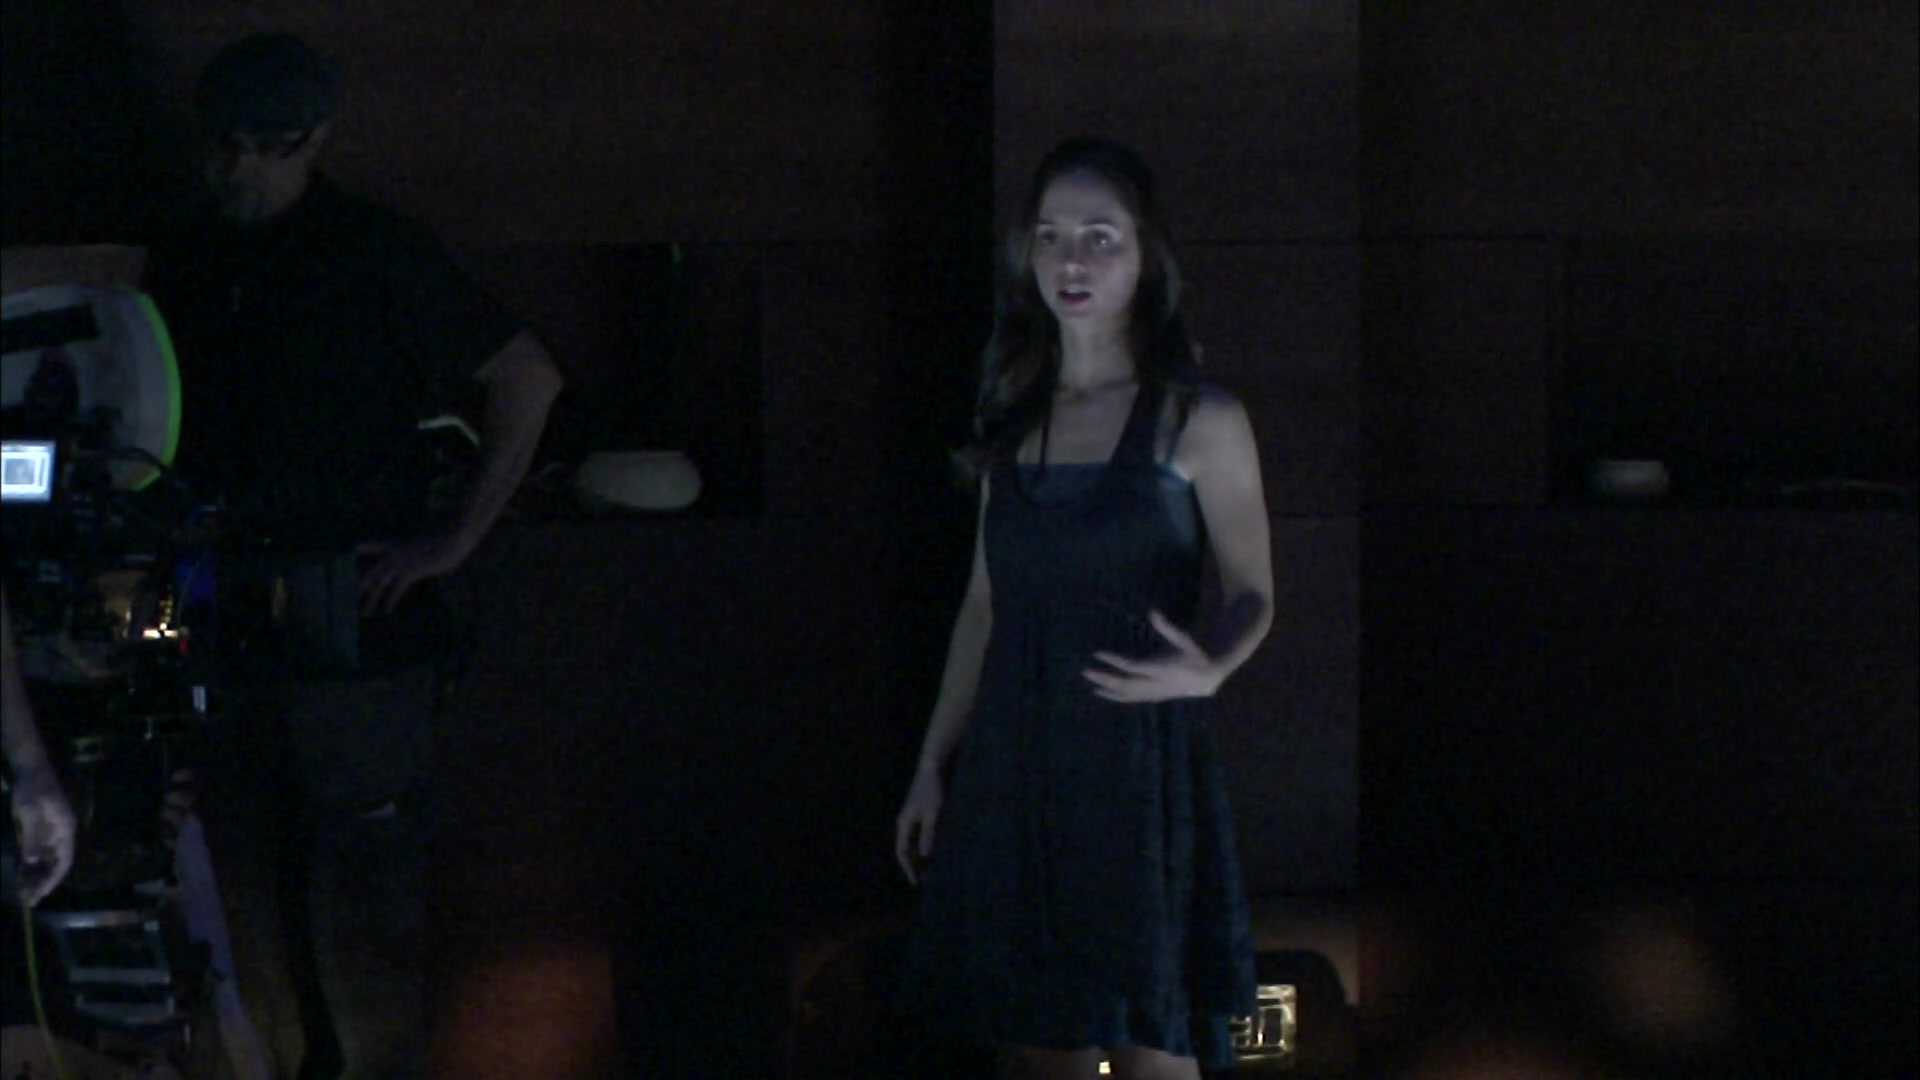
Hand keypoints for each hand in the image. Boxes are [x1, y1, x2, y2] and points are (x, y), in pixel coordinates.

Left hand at [11, 766, 76, 906]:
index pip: (63, 861)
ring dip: (34, 878)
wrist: (29, 769)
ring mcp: (48, 835)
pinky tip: (20, 879)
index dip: (53, 879)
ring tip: (23, 895)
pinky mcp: (36, 833)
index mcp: (65, 831)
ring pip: (43, 863)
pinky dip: (27, 868)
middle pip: (54, 865)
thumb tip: (34, 861)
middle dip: (42, 884)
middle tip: (28, 901)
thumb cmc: (33, 789)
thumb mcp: (31, 812)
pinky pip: (34, 855)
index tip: (41, 895)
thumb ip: (33, 837)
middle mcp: (59, 836)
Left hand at [357, 532, 471, 615]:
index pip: (366, 547)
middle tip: (346, 601)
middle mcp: (392, 553)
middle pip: (368, 573)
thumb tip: (414, 563)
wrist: (452, 538)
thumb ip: (413, 555)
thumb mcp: (422, 547)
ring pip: (378, 584)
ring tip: (364, 614)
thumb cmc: (442, 542)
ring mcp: (400, 562)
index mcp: (392, 544)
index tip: (342, 564)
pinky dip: (391, 601)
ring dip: (370, 600)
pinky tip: (386, 611)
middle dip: (356, 588)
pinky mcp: (410, 571)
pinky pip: (396, 589)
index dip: (353, 555)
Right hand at [894, 771, 942, 884]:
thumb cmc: (934, 789)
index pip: (902, 852)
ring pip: (912, 843)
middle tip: (922, 881)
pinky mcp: (921, 813)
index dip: (908, 868)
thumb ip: (929, 834)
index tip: (916, 882)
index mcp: (905, 823)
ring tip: (928, 872)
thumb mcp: (934, 813)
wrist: (934, 767)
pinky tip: (933, 853)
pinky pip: (919, 835)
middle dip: (913, 866)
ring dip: (919, 857)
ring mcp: (913, 817)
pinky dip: (924, 846)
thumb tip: (925, 856)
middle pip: (906, 849)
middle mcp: (906, 822)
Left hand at [1083, 610, 1222, 703]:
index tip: (1098, 653)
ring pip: (1126, 695)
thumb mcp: (1183, 639)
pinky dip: (1115, 697)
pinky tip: (1102, 693)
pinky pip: (1131, 699)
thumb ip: (1166, 627)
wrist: (1206, 680)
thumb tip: (1152, 611)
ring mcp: (1153, 692)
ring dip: (1107, 689)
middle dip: (1104, 678)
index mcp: (1160, 668)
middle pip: (1124, 684)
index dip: (1114, 661)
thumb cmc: (1193, 655)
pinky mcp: (1152, 697)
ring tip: (1091, 684)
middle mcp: (1154, 683)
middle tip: (1085, 671)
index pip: (1131, 666)